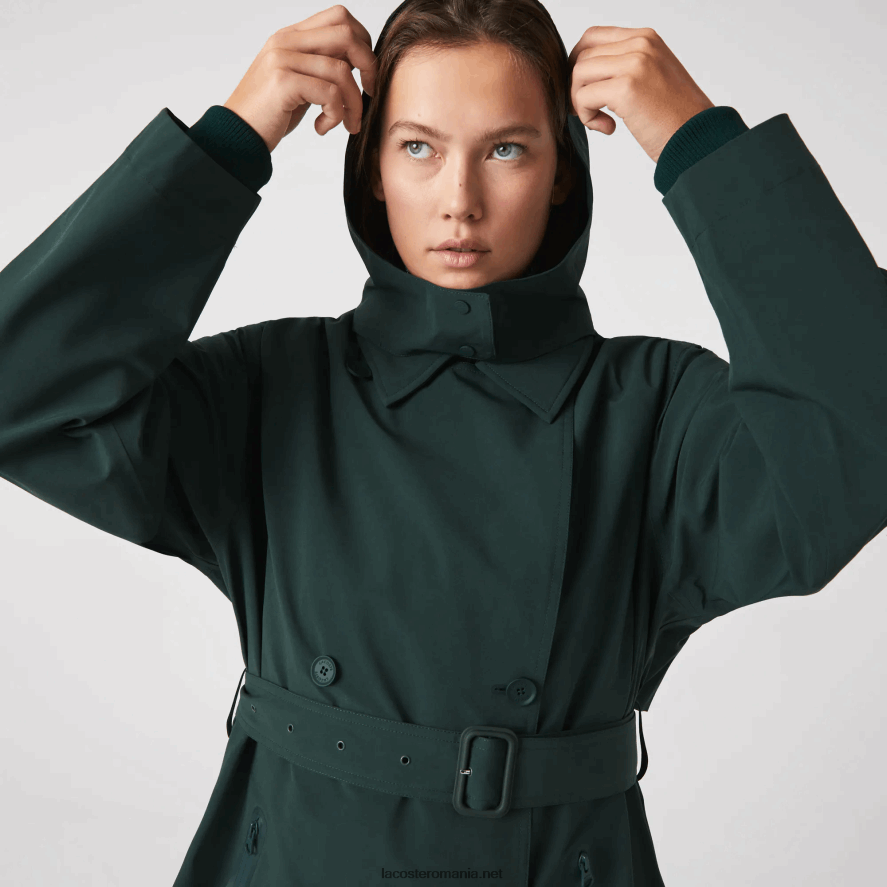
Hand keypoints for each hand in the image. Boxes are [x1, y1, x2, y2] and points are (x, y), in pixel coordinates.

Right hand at [223, 4, 377, 152]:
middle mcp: (286, 41)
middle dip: (368, 67)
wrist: (237, 134)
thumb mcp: (299, 83)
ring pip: (341, 70)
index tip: (366, 76)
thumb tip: (357, 66)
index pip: (339, 18)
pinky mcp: (283, 83)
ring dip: (353, 103)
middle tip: (369, 95)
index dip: (363, 44)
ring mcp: (283, 60)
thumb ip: (320, 68)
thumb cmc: (270, 113)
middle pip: (346, 34)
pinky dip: (335, 115)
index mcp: (291, 36)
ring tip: (347, 124)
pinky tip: (322, 127)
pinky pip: (329, 93)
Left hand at [567, 26, 714, 163]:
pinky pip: (583, 97)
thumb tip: (586, 74)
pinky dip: (587, 117)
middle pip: (582, 55)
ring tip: (600, 120)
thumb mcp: (652, 78)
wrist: (697, 137)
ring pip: (579, 74)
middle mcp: (641, 44)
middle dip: (576, 86)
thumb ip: (625, 67)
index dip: (578, 64)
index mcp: (646, 39)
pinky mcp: (627, 88)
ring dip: (580, 102)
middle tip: (588, 110)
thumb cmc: (675, 117)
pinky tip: (608, 128)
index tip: (584, 89)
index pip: (593, 37)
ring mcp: (635, 63)